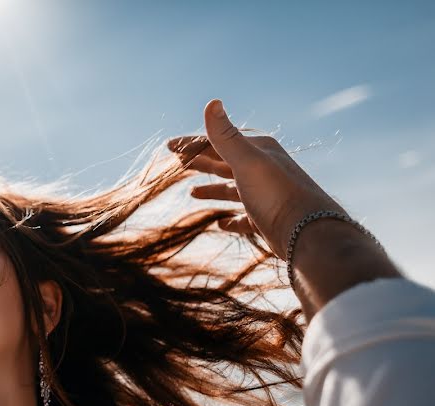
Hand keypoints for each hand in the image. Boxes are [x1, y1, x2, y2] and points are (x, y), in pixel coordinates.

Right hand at [168, 99, 344, 258]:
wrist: (307, 234)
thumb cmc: (275, 194)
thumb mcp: (247, 161)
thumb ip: (226, 135)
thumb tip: (212, 102)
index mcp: (257, 151)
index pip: (218, 142)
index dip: (192, 143)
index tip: (168, 146)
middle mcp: (262, 170)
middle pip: (224, 163)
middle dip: (201, 162)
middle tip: (177, 164)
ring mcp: (264, 195)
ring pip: (232, 189)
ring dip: (212, 189)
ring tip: (192, 193)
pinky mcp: (267, 220)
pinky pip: (244, 217)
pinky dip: (230, 219)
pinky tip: (220, 224)